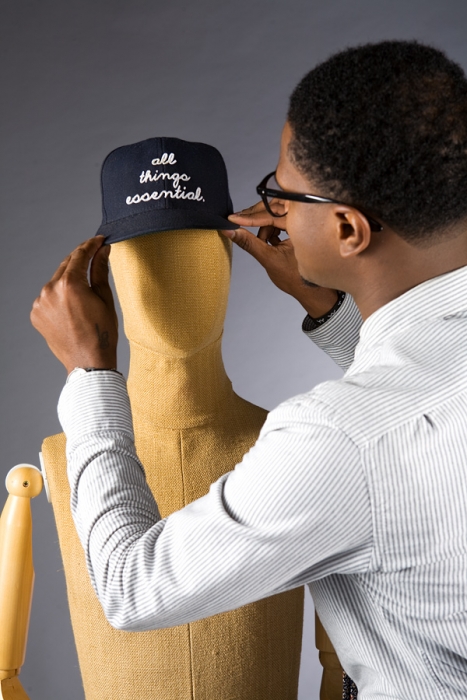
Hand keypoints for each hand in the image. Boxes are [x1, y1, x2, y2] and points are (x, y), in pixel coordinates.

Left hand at [31, 236, 117, 373]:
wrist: (88, 362)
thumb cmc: (101, 333)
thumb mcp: (105, 298)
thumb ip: (100, 270)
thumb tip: (102, 251)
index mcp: (69, 284)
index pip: (80, 255)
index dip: (91, 245)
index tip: (99, 240)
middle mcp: (50, 290)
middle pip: (66, 266)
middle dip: (80, 260)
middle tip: (95, 255)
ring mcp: (40, 303)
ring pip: (56, 281)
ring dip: (69, 279)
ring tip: (85, 287)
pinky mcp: (36, 314)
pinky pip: (48, 297)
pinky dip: (59, 296)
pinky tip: (72, 304)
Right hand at [221, 201, 337, 317]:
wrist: (308, 290)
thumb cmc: (295, 277)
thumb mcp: (267, 258)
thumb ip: (248, 243)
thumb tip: (231, 231)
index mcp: (301, 224)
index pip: (271, 213)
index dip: (250, 217)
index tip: (234, 219)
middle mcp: (303, 220)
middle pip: (273, 209)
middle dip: (256, 218)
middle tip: (239, 222)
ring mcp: (300, 224)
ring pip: (274, 216)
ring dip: (264, 228)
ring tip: (261, 243)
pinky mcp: (296, 229)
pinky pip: (279, 223)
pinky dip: (270, 232)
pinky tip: (269, 243)